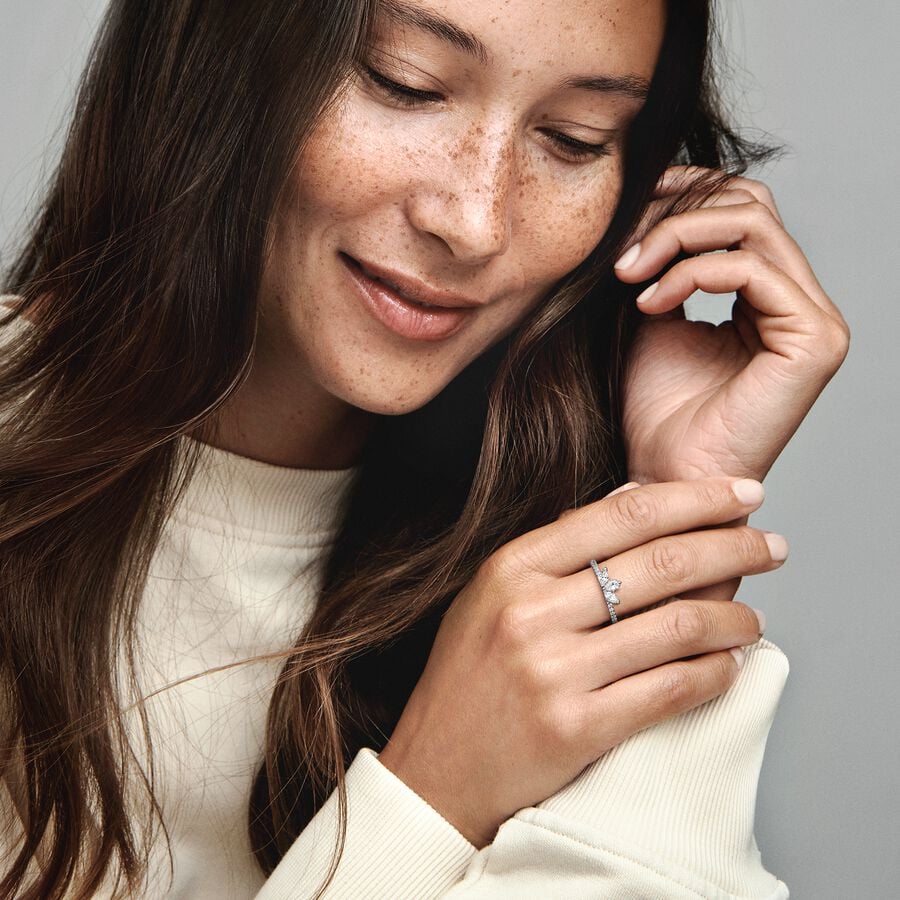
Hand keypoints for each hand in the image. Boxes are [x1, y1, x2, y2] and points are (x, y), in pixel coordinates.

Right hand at [377, 478, 779, 847]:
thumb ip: (556, 546)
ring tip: (754, 617)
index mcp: (512, 568)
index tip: (741, 494)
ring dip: (734, 617)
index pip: (623, 515)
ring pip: (677, 625)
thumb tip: (635, 499)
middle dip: (733, 547)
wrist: (437, 766)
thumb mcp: (491, 593)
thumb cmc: (470, 675)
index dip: (695, 498)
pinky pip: (671, 688)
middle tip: (772, 547)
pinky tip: (729, 664)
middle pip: (661, 563)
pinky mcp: (575, 728)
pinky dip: (715, 672)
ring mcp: (553, 672)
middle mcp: (531, 612)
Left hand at [615, 166, 849, 485]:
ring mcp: (814, 319)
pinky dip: (689, 274)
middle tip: (623, 242)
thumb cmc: (656, 413)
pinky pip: (750, 269)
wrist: (664, 475)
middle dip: (677, 209)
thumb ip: (663, 266)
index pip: (742, 209)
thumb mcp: (652, 320)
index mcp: (767, 296)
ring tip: (626, 272)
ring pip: (751, 225)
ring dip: (675, 237)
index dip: (687, 190)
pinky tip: (648, 302)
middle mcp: (799, 302)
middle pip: (751, 204)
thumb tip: (646, 208)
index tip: (629, 201)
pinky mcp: (814, 339)